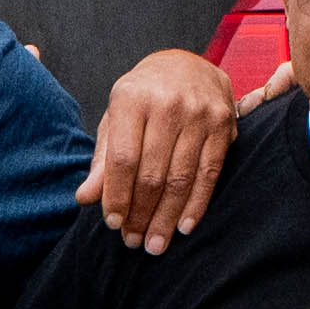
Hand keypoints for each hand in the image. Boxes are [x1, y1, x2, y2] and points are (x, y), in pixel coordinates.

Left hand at [81, 46, 243, 249]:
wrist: (187, 64)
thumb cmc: (143, 98)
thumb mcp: (116, 119)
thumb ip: (102, 159)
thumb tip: (85, 199)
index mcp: (132, 98)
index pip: (122, 159)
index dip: (117, 196)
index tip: (113, 224)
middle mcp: (167, 103)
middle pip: (152, 174)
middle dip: (140, 214)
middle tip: (133, 242)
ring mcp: (199, 113)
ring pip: (180, 178)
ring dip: (166, 218)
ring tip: (155, 244)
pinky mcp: (223, 125)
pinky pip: (209, 174)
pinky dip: (196, 205)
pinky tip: (184, 227)